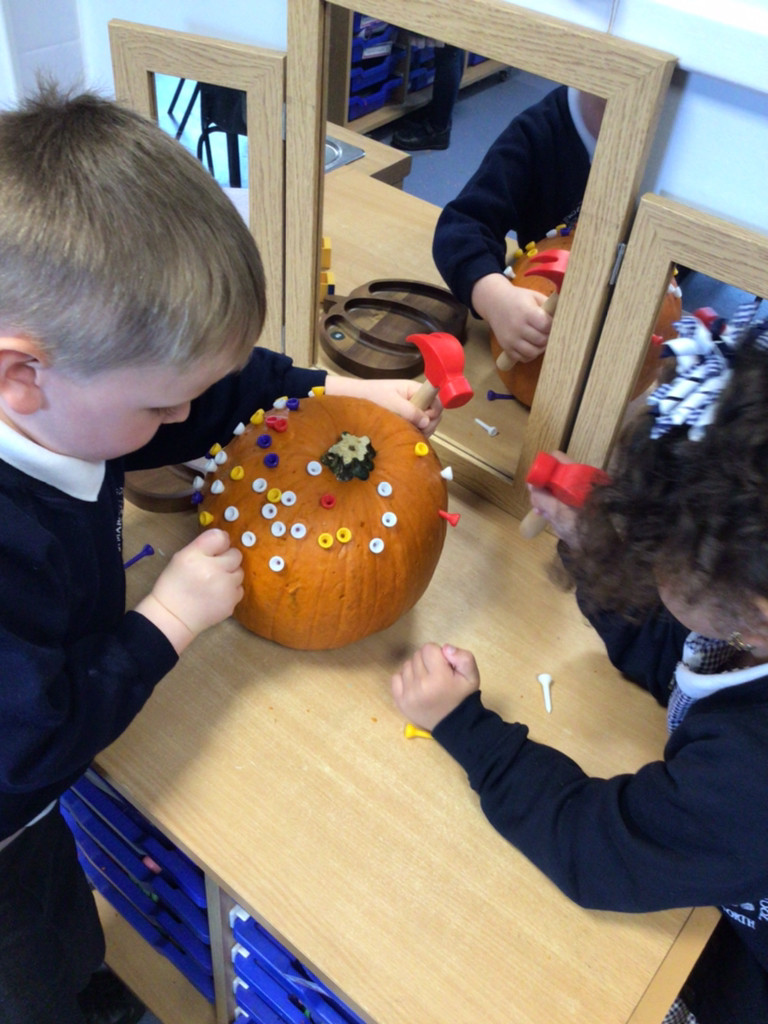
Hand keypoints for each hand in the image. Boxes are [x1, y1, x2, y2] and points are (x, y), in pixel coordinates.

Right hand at [136, 529, 243, 652]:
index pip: (220, 537)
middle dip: (227, 559)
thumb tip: (224, 540)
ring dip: (230, 575)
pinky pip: (239, 589)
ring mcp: (225, 588)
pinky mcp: (231, 603)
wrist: (172, 617)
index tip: (214, 550)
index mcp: (196, 556)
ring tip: (215, 583)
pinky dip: (231, 590)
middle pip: (236, 554)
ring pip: (240, 572)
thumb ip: (202, 546)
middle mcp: (213, 570)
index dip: (219, 543)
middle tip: (214, 568)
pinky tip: (217, 594)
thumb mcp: (181, 558)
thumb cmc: (174, 585)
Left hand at [324, 375, 441, 435]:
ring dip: (419, 431)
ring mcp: (410, 411)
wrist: (351, 398)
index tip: (424, 421)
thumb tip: (427, 421)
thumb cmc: (370, 396)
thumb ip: (411, 411)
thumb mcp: (391, 403)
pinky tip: (403, 437)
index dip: (434, 412)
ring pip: (425, 424)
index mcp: (414, 390)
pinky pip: (415, 428)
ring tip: (406, 434)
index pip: (436, 400)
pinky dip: (412, 434)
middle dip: (427, 425)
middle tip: (414, 431)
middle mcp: (415, 400)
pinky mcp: (403, 420)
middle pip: (433, 415)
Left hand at [391, 642, 479, 730]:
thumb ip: (462, 657)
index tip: (444, 666)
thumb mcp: (472, 675)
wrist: (454, 724)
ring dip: (416, 669)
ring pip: (406, 665)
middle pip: (416, 655)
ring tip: (428, 681)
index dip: (437, 654)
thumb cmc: (462, 696)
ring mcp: (408, 694)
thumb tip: (445, 647)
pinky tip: (416, 686)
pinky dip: (405, 679)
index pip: (428, 648)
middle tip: (436, 675)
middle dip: (427, 661)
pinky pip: (396, 677)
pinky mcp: (399, 701)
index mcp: (439, 677)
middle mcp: (420, 685)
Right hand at [471, 273, 550, 363]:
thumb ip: (548, 307)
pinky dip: (530, 354)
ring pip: (533, 352)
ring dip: (541, 348)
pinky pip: (523, 358)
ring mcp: (511, 339)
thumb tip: (565, 318)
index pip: (546, 325)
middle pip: (541, 340)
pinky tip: (532, 346)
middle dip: (548, 337)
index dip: (553, 326)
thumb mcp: (534, 297)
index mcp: (526, 312)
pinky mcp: (506, 348)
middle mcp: (517, 327)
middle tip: (549, 332)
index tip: (553, 323)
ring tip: (542, 340)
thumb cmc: (518, 299)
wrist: (494, 303)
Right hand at [526, 451, 580, 546]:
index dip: (543, 468)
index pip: (557, 459)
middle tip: (536, 502)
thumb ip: (541, 496)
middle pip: (554, 473)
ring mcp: (580, 492)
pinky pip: (560, 498)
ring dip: (545, 498)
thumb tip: (531, 485)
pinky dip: (552, 504)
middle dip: (542, 487)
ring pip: (555, 487)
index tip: (534, 483)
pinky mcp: (578, 504)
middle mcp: (580, 480)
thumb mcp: (556, 511)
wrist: (598, 548)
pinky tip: (546, 516)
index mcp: (580, 476)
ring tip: (541, 512)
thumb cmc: (579, 527)